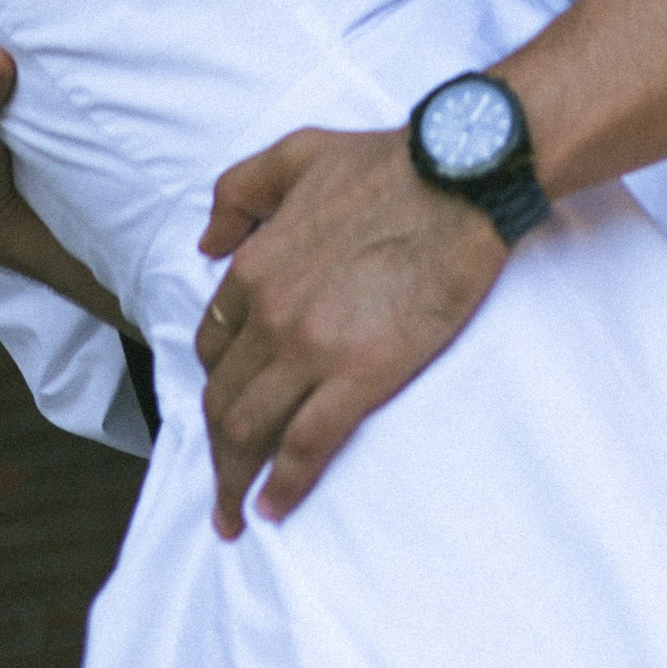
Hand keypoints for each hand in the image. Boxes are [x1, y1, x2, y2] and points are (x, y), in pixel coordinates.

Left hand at [195, 125, 506, 532]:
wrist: (459, 178)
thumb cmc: (385, 164)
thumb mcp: (295, 154)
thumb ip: (239, 193)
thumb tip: (208, 245)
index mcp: (255, 267)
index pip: (213, 348)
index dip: (214, 385)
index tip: (224, 410)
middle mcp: (271, 314)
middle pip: (223, 401)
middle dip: (215, 450)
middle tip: (223, 483)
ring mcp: (312, 349)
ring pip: (250, 432)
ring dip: (235, 481)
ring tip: (236, 513)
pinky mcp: (360, 376)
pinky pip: (305, 448)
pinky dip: (283, 487)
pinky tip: (275, 508)